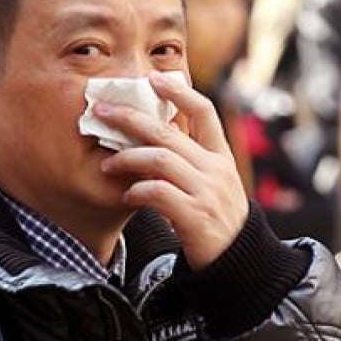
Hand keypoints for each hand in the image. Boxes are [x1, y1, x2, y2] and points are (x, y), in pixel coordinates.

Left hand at [96, 70, 249, 269]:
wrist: (238, 262)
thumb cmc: (217, 219)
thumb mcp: (214, 183)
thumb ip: (192, 159)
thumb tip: (156, 133)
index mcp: (221, 157)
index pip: (204, 112)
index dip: (180, 91)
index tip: (154, 78)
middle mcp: (215, 170)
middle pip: (168, 132)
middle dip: (131, 118)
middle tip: (102, 111)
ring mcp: (206, 193)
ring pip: (160, 160)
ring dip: (128, 157)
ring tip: (108, 164)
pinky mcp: (194, 217)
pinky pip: (159, 193)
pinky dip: (138, 190)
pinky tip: (127, 194)